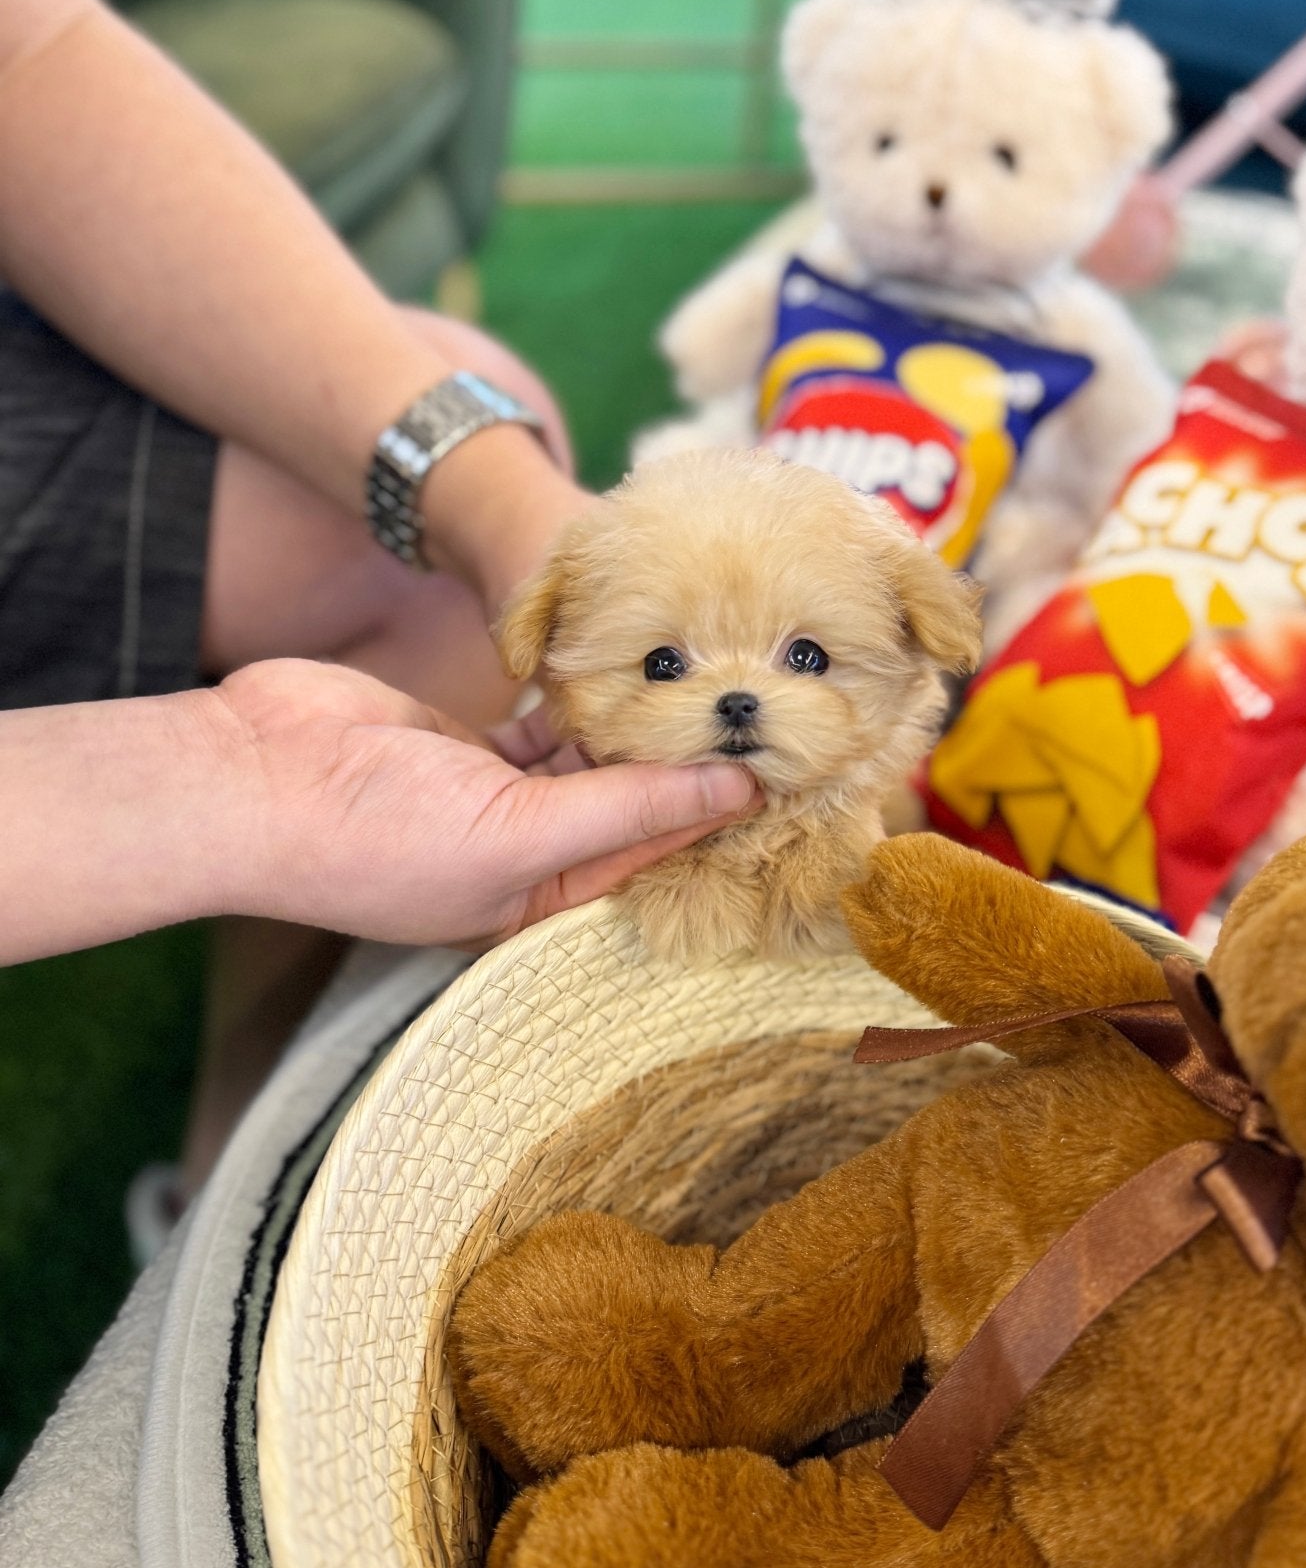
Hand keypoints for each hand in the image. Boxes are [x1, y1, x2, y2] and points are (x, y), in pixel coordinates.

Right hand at [216, 660, 759, 948]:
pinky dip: (582, 696)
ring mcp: (501, 798)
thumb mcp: (521, 833)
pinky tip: (629, 663)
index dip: (721, 819)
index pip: (658, 861)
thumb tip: (734, 788)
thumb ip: (629, 807)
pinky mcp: (473, 744)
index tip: (789, 770)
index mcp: (545, 904)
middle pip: (634, 808)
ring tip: (712, 681)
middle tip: (764, 711)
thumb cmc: (376, 837)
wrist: (254, 778)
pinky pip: (550, 721)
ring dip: (640, 724)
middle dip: (688, 765)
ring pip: (596, 759)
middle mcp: (532, 856)